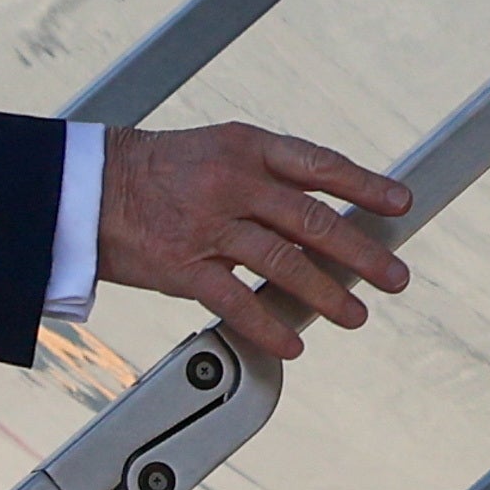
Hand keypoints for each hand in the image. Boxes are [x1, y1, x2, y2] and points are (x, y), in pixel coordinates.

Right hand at [95, 121, 416, 364]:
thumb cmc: (157, 171)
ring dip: (328, 295)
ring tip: (356, 315)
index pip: (320, 165)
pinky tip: (291, 343)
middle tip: (396, 276)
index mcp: (247, 146)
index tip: (402, 204)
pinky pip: (236, 302)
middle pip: (313, 221)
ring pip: (285, 264)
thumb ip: (268, 176)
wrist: (86, 188)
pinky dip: (269, 326)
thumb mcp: (217, 151)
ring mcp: (209, 225)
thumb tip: (325, 208)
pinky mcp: (183, 266)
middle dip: (363, 253)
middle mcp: (233, 182)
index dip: (366, 185)